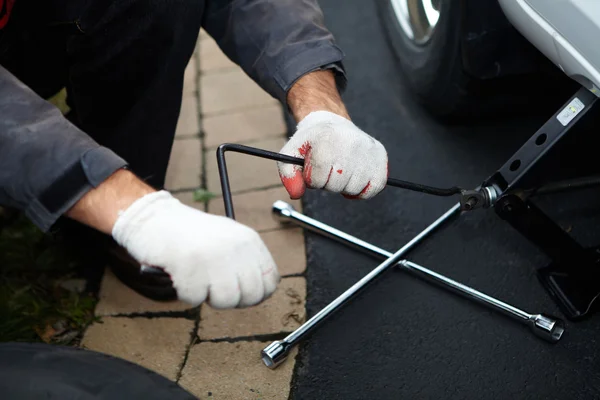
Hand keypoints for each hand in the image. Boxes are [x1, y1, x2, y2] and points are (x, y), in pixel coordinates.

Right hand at [111, 191, 279, 307]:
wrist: (152, 219)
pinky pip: (195, 300)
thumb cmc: (189, 234)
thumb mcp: (228, 239)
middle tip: (214, 287)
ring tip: (197, 278)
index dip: (256, 295)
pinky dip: (185, 293)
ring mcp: (214, 257)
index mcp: (248, 240)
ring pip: (226, 301)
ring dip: (208, 297)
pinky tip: (181, 274)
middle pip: (251, 296)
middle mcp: (236, 247)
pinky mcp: (190, 268)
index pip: (271, 281)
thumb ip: (246, 262)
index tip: (240, 293)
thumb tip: (262, 292)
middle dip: (232, 299)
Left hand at [278, 110, 387, 198]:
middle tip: (328, 168)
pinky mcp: (381, 156)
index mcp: (327, 139)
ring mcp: (368, 149)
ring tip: (341, 170)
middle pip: (337, 186)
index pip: (318, 180)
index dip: (313, 179)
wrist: (333, 124)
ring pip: (354, 189)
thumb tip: (296, 194)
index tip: (314, 167)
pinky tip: (354, 177)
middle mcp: (351, 142)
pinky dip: (362, 189)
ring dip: (344, 186)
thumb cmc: (312, 143)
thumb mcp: (292, 153)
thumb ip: (288, 175)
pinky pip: (373, 188)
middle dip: (328, 183)